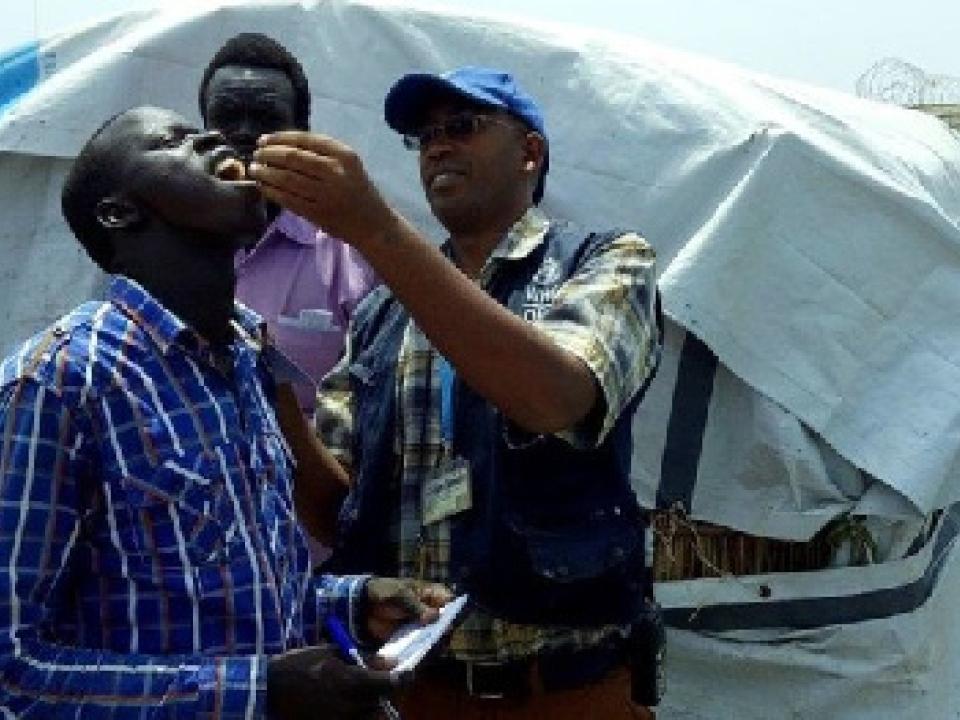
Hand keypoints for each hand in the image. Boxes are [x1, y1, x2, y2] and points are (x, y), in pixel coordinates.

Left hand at [250, 132, 394, 247]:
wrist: (373, 225)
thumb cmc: (358, 191)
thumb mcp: (349, 165)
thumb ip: (323, 153)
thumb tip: (282, 144)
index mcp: (344, 155)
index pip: (305, 140)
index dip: (279, 138)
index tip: (264, 140)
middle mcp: (335, 172)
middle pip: (293, 157)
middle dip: (269, 154)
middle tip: (256, 154)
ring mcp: (325, 194)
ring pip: (286, 178)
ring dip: (266, 172)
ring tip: (254, 169)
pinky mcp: (317, 213)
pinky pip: (287, 198)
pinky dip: (271, 191)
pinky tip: (263, 186)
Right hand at [267, 644, 394, 719]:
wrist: (271, 689)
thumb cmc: (301, 664)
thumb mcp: (332, 652)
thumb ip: (363, 658)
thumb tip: (389, 661)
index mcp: (353, 682)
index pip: (392, 684)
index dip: (404, 678)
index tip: (407, 674)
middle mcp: (352, 706)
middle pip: (384, 703)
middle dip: (385, 692)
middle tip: (379, 682)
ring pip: (372, 717)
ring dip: (372, 706)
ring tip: (361, 694)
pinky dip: (358, 715)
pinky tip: (349, 704)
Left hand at [364, 577, 452, 642]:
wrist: (364, 606)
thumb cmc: (385, 593)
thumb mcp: (400, 595)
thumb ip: (416, 606)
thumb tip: (434, 616)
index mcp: (431, 593)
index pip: (450, 601)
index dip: (453, 610)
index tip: (450, 621)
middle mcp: (430, 610)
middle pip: (446, 622)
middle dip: (444, 630)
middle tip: (440, 638)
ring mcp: (422, 625)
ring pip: (436, 636)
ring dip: (434, 643)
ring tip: (429, 650)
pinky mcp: (412, 638)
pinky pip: (421, 645)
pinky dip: (421, 650)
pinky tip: (419, 656)